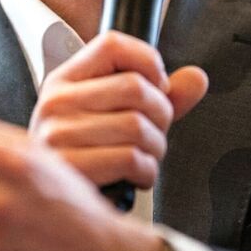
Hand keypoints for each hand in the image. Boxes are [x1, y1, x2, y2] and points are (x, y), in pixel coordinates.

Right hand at [29, 31, 207, 189]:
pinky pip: (130, 158)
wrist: (54, 205)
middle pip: (135, 86)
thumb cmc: (87, 155)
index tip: (157, 86)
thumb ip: (159, 95)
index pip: (112, 44)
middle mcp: (56, 102)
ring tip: (145, 155)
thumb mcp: (117, 115)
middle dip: (162, 113)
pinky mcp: (68, 168)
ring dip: (156, 147)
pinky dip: (147, 171)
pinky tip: (136, 174)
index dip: (148, 61)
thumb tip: (196, 78)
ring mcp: (57, 134)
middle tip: (155, 130)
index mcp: (65, 80)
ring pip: (138, 125)